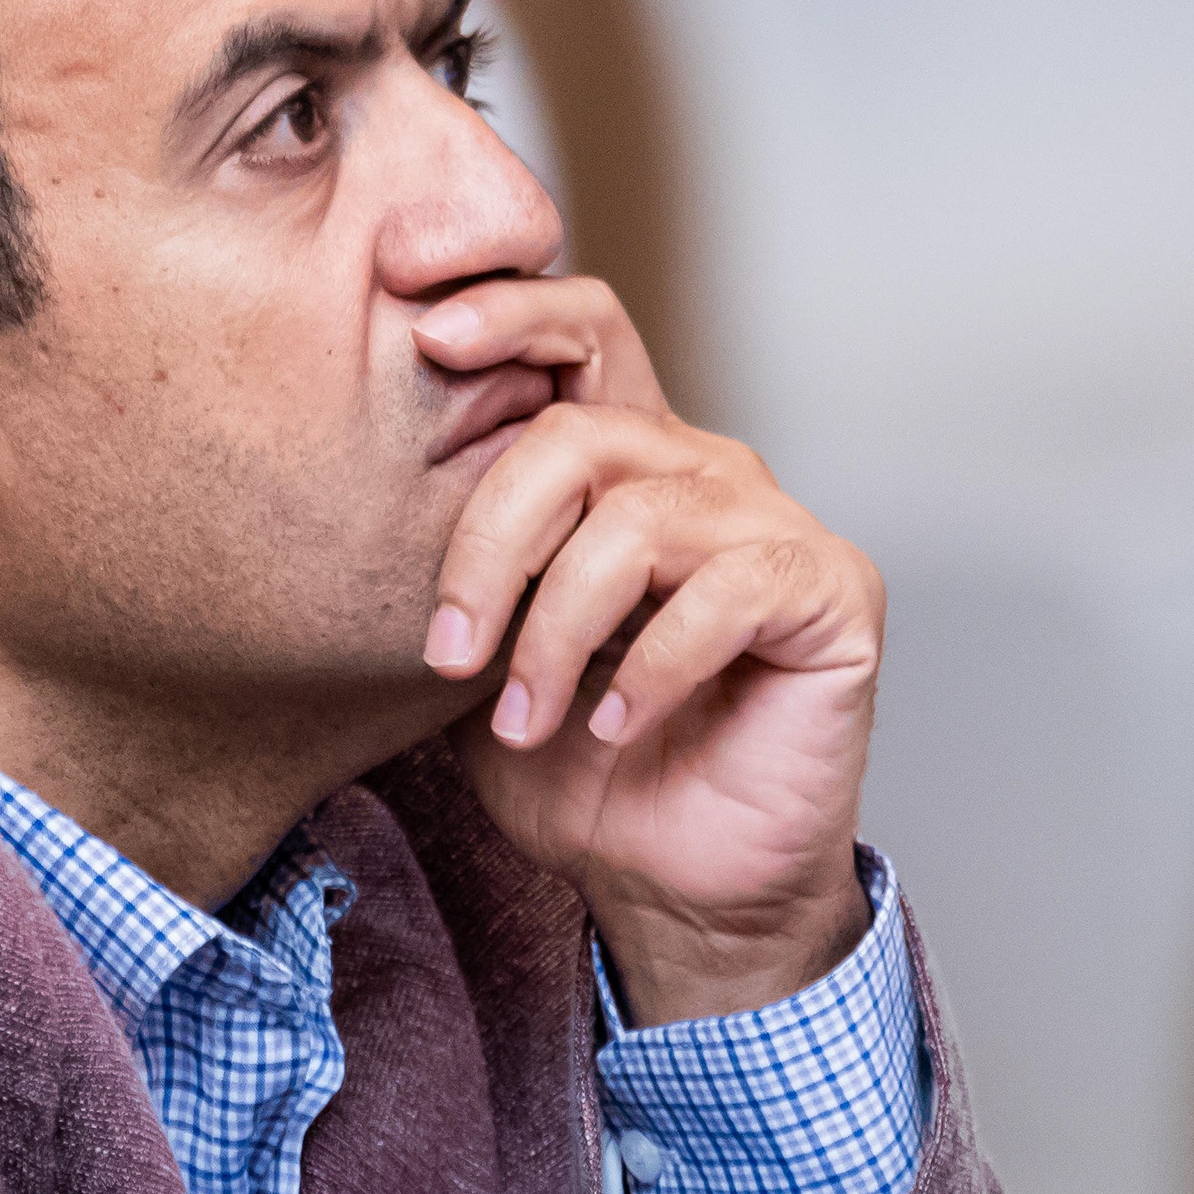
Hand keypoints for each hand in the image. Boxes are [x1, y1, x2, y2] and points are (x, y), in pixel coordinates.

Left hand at [413, 277, 879, 1026]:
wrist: (678, 885)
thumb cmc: (582, 775)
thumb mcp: (483, 667)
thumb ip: (453, 578)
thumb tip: (361, 496)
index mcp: (621, 468)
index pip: (575, 336)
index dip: (507, 308)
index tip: (422, 326)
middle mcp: (700, 473)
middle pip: (580, 431)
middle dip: (489, 540)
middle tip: (447, 652)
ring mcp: (771, 525)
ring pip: (638, 519)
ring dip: (559, 631)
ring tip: (526, 721)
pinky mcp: (832, 590)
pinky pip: (728, 590)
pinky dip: (654, 666)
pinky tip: (617, 728)